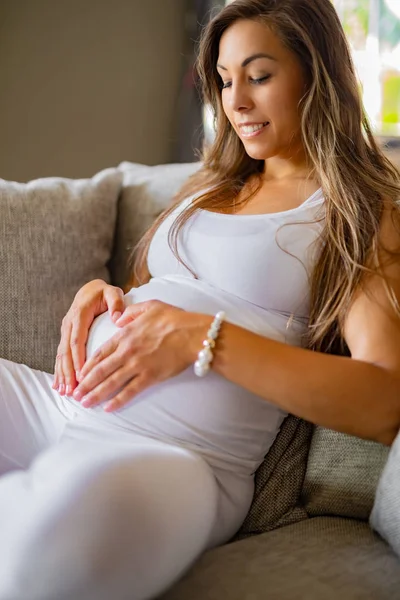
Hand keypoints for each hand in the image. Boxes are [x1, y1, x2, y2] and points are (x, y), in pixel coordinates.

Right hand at [53, 280, 124, 394]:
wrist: (89, 289)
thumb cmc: (103, 293)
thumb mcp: (112, 293)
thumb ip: (116, 303)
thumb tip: (118, 318)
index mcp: (79, 315)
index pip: (77, 340)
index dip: (78, 358)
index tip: (81, 374)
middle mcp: (69, 324)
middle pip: (66, 351)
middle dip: (68, 372)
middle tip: (72, 389)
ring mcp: (65, 331)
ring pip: (61, 355)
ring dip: (62, 374)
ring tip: (65, 391)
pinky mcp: (65, 336)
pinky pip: (60, 355)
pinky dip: (59, 370)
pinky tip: (59, 385)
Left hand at [72, 300, 210, 411]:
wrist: (192, 334)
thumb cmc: (174, 319)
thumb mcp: (150, 306)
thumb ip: (130, 312)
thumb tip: (118, 317)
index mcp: (125, 334)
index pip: (100, 352)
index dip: (88, 365)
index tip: (79, 374)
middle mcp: (127, 351)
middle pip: (100, 370)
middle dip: (86, 384)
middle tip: (75, 394)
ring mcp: (137, 365)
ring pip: (111, 383)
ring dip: (96, 394)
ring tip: (85, 403)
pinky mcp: (150, 377)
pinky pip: (130, 391)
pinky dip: (118, 401)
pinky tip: (108, 408)